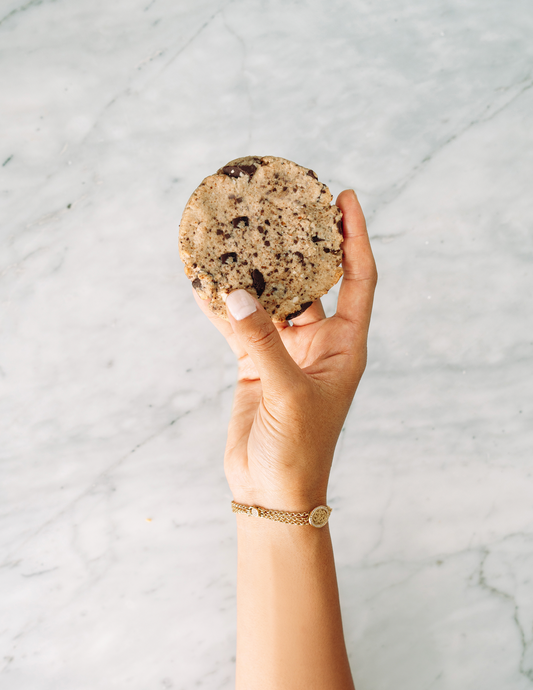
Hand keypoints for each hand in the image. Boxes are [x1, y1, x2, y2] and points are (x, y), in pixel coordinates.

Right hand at [192, 190, 376, 510]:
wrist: (272, 490)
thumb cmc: (299, 450)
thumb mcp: (287, 394)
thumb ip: (262, 343)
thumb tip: (236, 292)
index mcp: (345, 346)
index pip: (357, 278)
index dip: (355, 238)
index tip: (346, 199)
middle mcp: (319, 343)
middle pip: (314, 281)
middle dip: (302, 244)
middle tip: (288, 204)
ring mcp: (285, 352)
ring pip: (272, 300)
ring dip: (257, 273)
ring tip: (240, 234)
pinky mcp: (255, 365)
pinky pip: (238, 326)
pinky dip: (222, 307)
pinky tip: (205, 283)